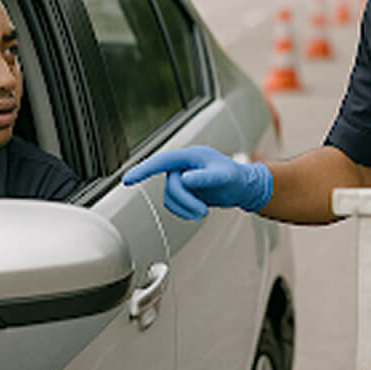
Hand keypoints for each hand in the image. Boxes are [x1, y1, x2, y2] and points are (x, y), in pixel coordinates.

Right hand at [122, 145, 272, 220]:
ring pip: (170, 198)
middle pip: (170, 186)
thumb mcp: (224, 176)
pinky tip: (198, 212)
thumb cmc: (236, 177)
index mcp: (189, 156)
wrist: (242, 187)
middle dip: (185, 202)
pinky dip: (184, 212)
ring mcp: (181, 179)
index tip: (128, 179)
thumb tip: (185, 179)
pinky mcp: (184, 191)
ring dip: (185, 209)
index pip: (161, 161)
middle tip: (201, 212)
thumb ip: (205, 177)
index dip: (143, 170)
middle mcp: (182, 166)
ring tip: (203, 213)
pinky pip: (174, 205)